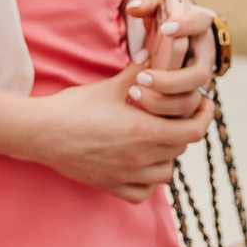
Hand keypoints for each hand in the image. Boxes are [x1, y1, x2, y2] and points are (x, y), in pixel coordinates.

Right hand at [25, 62, 211, 201]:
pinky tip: (141, 165)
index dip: (204, 117)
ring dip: (167, 156)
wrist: (41, 134)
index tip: (204, 105)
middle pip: (180, 148)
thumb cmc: (74, 108)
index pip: (193, 131)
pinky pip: (143, 192)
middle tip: (176, 116)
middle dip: (182, 130)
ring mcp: (126, 176)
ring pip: (166, 172)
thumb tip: (153, 54)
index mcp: (145, 132)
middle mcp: (140, 159)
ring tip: (158, 139)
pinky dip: (148, 182)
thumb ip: (137, 72)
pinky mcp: (111, 186)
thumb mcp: (110, 87)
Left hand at [127, 0, 217, 108]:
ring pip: (191, 100)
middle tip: (142, 77)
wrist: (180, 40)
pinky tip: (140, 108)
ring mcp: (200, 81)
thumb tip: (133, 8)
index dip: (186, 26)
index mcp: (200, 27)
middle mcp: (206, 56)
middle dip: (170, 80)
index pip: (201, 22)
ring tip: (135, 92)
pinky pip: (182, 115)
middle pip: (199, 75)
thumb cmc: (169, 20)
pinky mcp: (191, 98)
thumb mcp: (161, 6)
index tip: (165, 28)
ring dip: (163, 101)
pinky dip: (162, 114)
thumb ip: (148, 3)